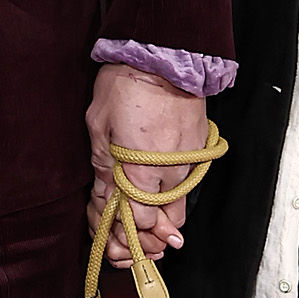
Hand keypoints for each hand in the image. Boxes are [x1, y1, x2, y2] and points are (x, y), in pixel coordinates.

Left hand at [86, 68, 208, 266]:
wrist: (162, 56)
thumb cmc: (125, 86)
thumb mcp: (100, 127)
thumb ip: (105, 167)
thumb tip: (106, 196)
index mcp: (143, 169)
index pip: (139, 220)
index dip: (125, 232)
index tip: (114, 234)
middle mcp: (171, 171)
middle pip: (166, 221)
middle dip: (149, 237)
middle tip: (131, 240)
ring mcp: (188, 161)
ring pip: (180, 205)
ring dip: (163, 218)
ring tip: (145, 221)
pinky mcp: (198, 150)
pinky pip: (186, 182)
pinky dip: (173, 193)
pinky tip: (158, 190)